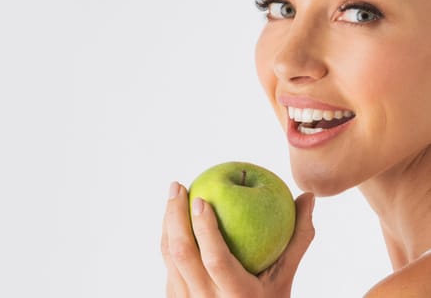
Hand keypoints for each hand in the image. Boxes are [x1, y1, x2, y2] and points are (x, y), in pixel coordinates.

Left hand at [161, 182, 314, 297]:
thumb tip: (307, 197)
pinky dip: (168, 237)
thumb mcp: (284, 277)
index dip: (205, 229)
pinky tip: (173, 219)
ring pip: (169, 257)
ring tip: (174, 195)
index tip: (201, 199)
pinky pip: (168, 264)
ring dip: (167, 222)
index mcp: (237, 295)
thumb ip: (296, 239)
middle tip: (178, 186)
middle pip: (182, 253)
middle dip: (175, 214)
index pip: (215, 259)